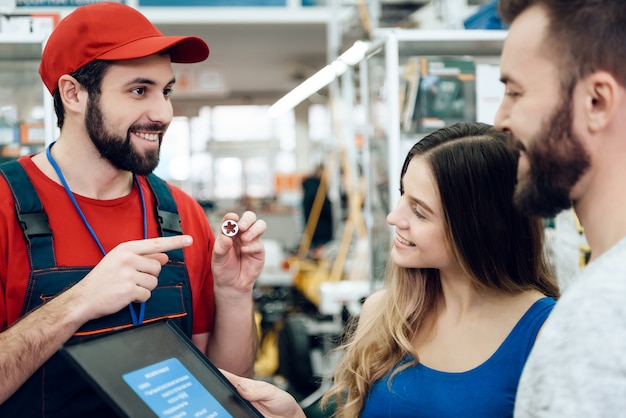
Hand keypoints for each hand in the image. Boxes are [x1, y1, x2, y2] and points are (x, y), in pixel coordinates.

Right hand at [66, 235, 192, 321]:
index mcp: (126, 248)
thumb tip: (164, 256)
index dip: (175, 242)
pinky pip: (147, 295)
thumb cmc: (103, 279)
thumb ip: (143, 257)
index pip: (156, 243)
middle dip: (149, 276)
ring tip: (127, 287)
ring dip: (144, 288)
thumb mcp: (120, 261)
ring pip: (154, 282)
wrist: (83, 298)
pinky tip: (126, 297)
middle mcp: (128, 258)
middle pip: (157, 267)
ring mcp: (128, 274)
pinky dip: (139, 299)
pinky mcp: (129, 290)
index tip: (190, 240)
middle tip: (131, 279)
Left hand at [212, 211, 266, 293]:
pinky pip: (259, 243)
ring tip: (245, 239)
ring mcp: (251, 240)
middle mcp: (241, 233)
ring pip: (260, 225)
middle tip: (242, 227)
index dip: (231, 217)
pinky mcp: (259, 249)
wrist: (233, 284)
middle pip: (250, 217)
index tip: (232, 218)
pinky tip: (244, 251)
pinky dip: (252, 246)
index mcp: (228, 232)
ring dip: (253, 230)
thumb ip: (221, 247)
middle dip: (247, 219)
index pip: (231, 219)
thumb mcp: (217, 258)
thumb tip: (227, 237)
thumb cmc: (223, 268)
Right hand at [220, 370, 305, 417]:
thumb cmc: (282, 402)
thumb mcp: (273, 392)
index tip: (209, 377)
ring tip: (220, 409)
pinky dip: (228, 415)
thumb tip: (241, 386)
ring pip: (224, 408)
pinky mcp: (240, 417)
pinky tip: (228, 415)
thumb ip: (258, 390)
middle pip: (221, 394)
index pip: (227, 379)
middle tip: (212, 397)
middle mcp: (239, 398)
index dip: (217, 376)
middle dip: (215, 394)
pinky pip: (230, 416)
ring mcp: (239, 409)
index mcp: (245, 386)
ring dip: (221, 408)